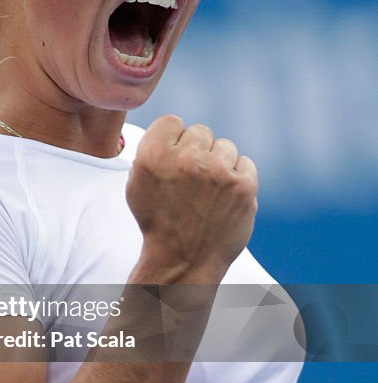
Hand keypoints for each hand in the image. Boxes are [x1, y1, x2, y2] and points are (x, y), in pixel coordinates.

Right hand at [126, 115, 257, 282]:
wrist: (183, 261)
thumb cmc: (159, 222)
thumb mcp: (137, 183)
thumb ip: (152, 151)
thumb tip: (173, 131)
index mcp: (153, 155)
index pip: (171, 121)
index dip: (173, 139)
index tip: (174, 157)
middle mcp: (186, 159)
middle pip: (200, 131)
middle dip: (196, 151)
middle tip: (192, 179)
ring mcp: (217, 171)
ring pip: (224, 146)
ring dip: (218, 163)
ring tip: (208, 190)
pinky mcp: (243, 185)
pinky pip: (245, 163)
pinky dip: (237, 176)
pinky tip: (225, 195)